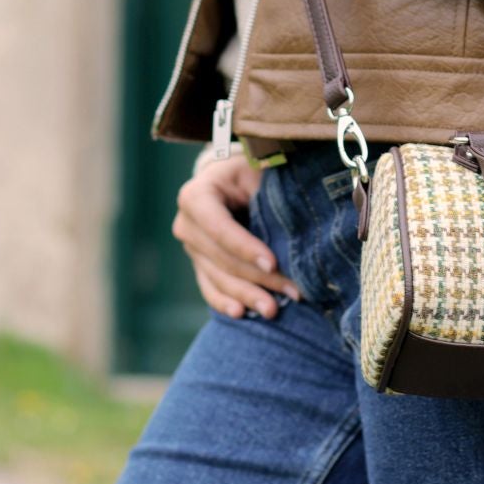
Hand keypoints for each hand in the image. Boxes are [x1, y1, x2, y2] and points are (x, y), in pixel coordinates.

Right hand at [172, 153, 301, 318]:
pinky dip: (225, 302)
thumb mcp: (255, 170)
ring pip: (218, 278)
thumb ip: (266, 192)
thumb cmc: (247, 171)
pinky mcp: (198, 264)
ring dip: (247, 296)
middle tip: (291, 292)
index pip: (219, 227)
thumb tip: (296, 220)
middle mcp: (186, 224)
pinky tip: (241, 313)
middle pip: (221, 258)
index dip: (245, 247)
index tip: (273, 263)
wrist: (228, 178)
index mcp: (196, 195)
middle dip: (257, 278)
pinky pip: (210, 288)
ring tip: (274, 310)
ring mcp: (190, 247)